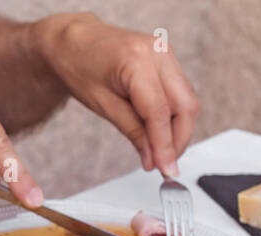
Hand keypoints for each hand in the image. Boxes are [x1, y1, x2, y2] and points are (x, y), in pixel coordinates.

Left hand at [36, 13, 198, 176]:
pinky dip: (173, 115)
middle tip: (165, 166)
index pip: (160, 112)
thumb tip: (152, 158)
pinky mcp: (167, 58)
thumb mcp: (101, 105)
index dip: (165, 145)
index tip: (165, 169)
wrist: (74, 41)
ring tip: (161, 154)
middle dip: (179, 140)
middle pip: (185, 105)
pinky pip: (179, 91)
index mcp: (137, 61)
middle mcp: (158, 53)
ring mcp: (165, 52)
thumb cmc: (79, 67)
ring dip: (179, 130)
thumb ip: (132, 131)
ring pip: (187, 100)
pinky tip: (160, 133)